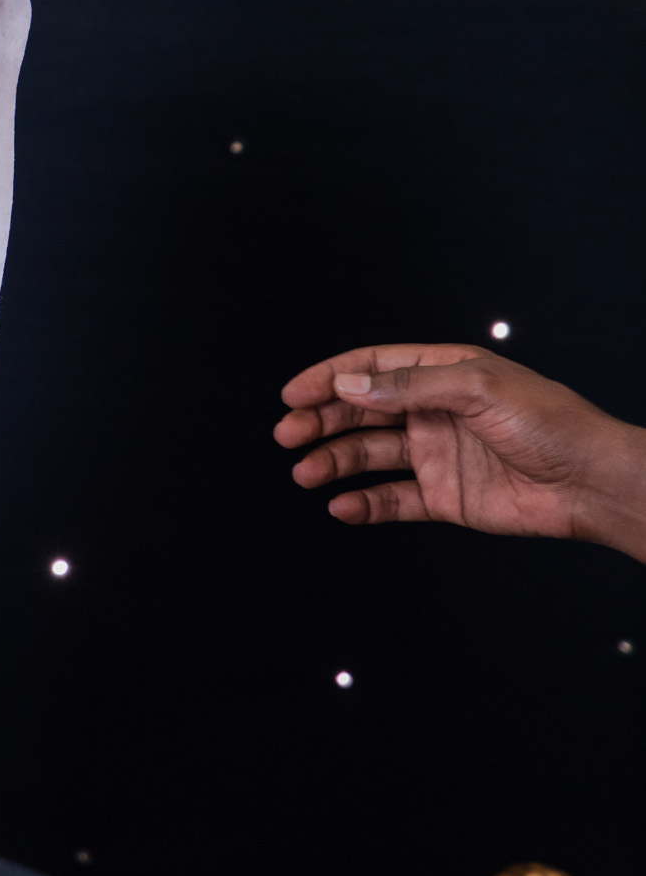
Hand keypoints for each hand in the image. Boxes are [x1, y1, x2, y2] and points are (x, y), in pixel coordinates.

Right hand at [275, 342, 645, 557]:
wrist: (589, 482)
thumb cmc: (549, 423)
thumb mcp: (477, 389)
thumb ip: (409, 389)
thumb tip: (349, 386)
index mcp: (443, 373)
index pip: (372, 369)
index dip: (330, 378)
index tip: (294, 394)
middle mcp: (434, 411)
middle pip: (362, 412)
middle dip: (321, 420)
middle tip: (288, 435)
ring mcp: (436, 454)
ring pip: (369, 455)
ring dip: (333, 462)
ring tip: (305, 473)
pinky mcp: (444, 497)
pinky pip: (392, 499)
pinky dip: (363, 504)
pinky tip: (340, 506)